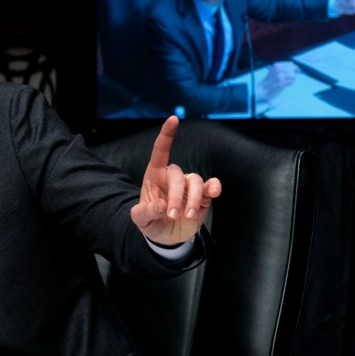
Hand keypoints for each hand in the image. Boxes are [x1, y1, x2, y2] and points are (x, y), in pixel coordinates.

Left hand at [130, 116, 221, 245]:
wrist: (166, 236)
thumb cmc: (151, 221)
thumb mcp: (141, 219)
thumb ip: (146, 212)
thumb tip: (161, 205)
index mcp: (154, 175)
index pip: (160, 150)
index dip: (167, 135)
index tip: (173, 119)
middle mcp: (173, 177)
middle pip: (178, 175)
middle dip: (176, 195)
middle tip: (172, 214)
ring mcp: (189, 186)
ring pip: (196, 181)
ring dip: (193, 199)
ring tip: (188, 216)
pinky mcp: (203, 196)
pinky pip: (211, 187)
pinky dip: (214, 188)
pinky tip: (213, 193)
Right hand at [257, 61, 298, 102]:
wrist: (262, 90)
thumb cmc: (268, 81)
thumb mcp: (273, 71)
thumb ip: (282, 67)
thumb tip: (293, 64)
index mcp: (276, 66)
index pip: (290, 64)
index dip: (295, 67)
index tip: (297, 70)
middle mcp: (278, 70)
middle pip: (292, 69)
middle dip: (294, 73)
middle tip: (293, 77)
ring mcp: (280, 77)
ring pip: (293, 75)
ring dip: (293, 78)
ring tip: (289, 81)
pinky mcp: (281, 84)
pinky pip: (291, 82)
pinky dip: (291, 83)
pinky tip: (288, 84)